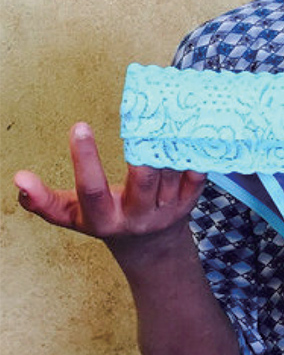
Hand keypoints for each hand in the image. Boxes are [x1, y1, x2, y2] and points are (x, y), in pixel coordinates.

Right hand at [14, 123, 205, 256]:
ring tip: (163, 109)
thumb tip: (18, 179)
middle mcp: (137, 216)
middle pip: (142, 181)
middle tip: (138, 112)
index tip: (78, 126)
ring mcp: (166, 211)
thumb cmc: (105, 219)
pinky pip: (195, 176)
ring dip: (168, 143)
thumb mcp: (73, 215)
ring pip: (170, 173)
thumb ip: (44, 200)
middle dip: (140, 149)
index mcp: (104, 219)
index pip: (92, 189)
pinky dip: (194, 154)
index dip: (85, 159)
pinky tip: (188, 128)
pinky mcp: (189, 202)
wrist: (150, 245)